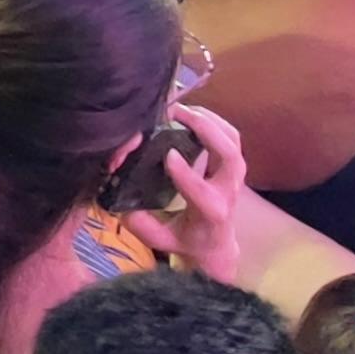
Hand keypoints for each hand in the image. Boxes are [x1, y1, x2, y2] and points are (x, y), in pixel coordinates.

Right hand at [122, 102, 249, 281]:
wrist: (215, 244)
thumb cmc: (185, 240)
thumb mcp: (159, 240)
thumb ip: (140, 224)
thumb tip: (121, 199)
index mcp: (210, 213)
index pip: (203, 193)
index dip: (186, 173)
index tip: (167, 154)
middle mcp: (228, 192)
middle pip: (230, 157)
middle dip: (206, 130)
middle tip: (175, 114)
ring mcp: (234, 176)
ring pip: (233, 141)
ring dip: (209, 120)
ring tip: (181, 108)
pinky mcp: (231, 165)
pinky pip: (230, 136)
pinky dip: (213, 119)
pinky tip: (191, 112)